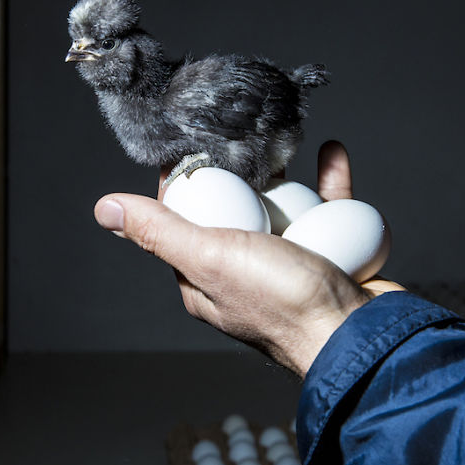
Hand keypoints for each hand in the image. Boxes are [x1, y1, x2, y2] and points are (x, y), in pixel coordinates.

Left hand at [94, 141, 397, 376]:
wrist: (359, 333)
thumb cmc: (282, 302)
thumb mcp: (210, 257)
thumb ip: (160, 232)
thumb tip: (105, 207)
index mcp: (205, 279)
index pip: (182, 221)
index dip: (184, 182)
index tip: (190, 143)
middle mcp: (244, 273)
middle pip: (235, 209)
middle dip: (237, 170)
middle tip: (240, 130)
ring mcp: (289, 266)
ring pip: (283, 206)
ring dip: (284, 172)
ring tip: (282, 136)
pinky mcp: (330, 257)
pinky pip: (329, 210)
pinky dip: (329, 181)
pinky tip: (330, 152)